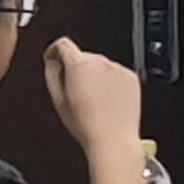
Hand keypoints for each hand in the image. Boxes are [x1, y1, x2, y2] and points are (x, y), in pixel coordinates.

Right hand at [45, 36, 144, 153]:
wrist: (114, 140)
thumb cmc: (86, 125)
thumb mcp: (58, 100)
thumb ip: (52, 74)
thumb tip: (52, 61)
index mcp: (79, 65)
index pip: (63, 44)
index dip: (55, 51)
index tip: (53, 58)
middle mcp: (100, 62)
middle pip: (83, 56)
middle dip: (76, 69)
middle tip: (75, 92)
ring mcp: (118, 69)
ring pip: (100, 66)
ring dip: (94, 76)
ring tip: (93, 101)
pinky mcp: (131, 78)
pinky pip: (116, 74)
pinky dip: (111, 83)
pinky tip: (107, 101)